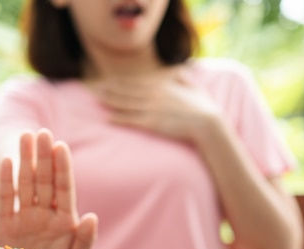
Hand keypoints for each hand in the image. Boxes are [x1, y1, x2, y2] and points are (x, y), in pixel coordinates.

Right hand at [0, 129, 97, 248]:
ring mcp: (24, 217)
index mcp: (64, 220)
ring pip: (26, 183)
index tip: (62, 147)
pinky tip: (8, 161)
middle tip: (43, 133)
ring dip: (26, 160)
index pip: (64, 188)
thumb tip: (91, 216)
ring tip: (26, 136)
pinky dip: (6, 181)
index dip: (62, 168)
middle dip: (44, 157)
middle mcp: (44, 214)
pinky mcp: (5, 224)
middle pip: (44, 180)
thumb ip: (85, 241)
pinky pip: (6, 198)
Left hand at [95, 70, 221, 144]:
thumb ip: (184, 78)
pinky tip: (108, 118)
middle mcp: (154, 95)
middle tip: (95, 89)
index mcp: (162, 86)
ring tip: (97, 99)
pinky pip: (132, 120)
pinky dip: (119, 119)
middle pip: (127, 92)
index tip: (109, 82)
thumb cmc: (204, 107)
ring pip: (126, 104)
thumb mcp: (194, 87)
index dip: (121, 83)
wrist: (208, 123)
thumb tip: (180, 70)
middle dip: (110, 90)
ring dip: (110, 101)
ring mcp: (152, 109)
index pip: (136, 84)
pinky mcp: (153, 123)